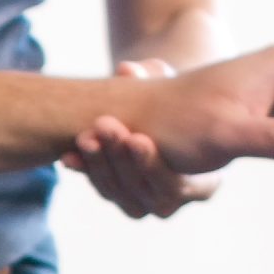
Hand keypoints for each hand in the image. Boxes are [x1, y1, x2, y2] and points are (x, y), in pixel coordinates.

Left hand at [63, 61, 222, 219]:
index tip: (136, 138)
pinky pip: (101, 187)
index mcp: (205, 185)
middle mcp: (172, 202)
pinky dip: (85, 170)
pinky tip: (68, 157)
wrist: (164, 118)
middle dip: (120, 158)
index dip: (152, 162)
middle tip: (105, 126)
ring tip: (85, 136)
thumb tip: (126, 68)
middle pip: (142, 189)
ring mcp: (144, 205)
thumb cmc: (182, 103)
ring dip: (99, 164)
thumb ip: (155, 78)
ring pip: (117, 192)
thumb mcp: (174, 89)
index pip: (176, 183)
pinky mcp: (119, 198)